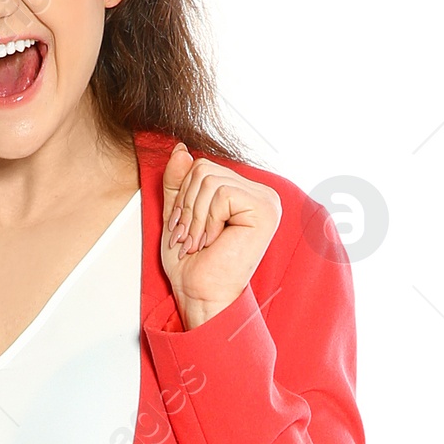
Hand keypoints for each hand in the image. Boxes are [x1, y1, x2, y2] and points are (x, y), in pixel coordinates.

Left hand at [160, 143, 281, 328]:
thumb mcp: (177, 213)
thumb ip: (179, 181)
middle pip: (203, 168)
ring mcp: (266, 200)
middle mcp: (260, 193)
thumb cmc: (191, 264)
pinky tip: (213, 242)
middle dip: (186, 205)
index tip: (183, 229)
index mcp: (244, 193)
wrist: (200, 295)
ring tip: (198, 242)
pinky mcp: (265, 209)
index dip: (183, 195)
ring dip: (194, 216)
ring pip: (209, 179)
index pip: (202, 166)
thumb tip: (180, 148)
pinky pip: (221, 193)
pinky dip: (208, 220)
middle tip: (188, 238)